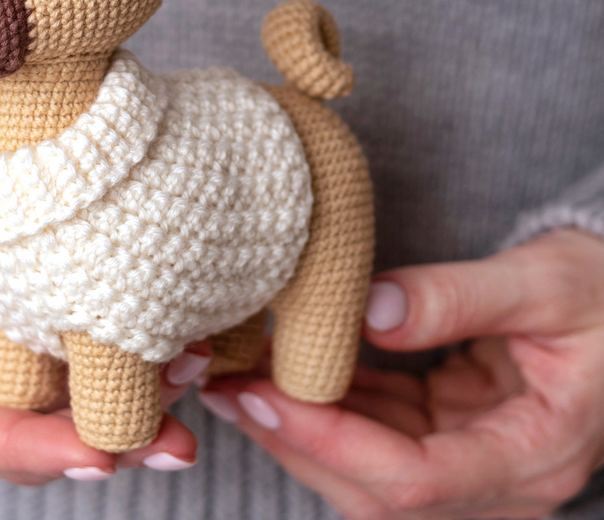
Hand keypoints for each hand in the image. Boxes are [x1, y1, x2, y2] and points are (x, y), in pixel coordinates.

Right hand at [0, 142, 201, 484]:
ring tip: (192, 379)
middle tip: (172, 437)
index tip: (90, 452)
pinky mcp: (12, 343)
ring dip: (124, 412)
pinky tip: (178, 350)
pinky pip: (67, 369)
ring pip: (50, 415)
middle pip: (11, 441)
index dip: (17, 447)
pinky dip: (122, 367)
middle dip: (91, 443)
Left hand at [198, 227, 603, 517]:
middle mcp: (501, 480)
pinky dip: (327, 408)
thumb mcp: (548, 281)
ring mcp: (474, 464)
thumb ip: (462, 296)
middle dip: (294, 442)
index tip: (262, 397)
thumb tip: (373, 310)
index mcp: (534, 454)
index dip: (330, 445)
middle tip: (224, 387)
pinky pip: (377, 436)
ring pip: (367, 471)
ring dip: (299, 429)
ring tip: (234, 376)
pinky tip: (281, 371)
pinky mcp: (451, 438)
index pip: (415, 478)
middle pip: (377, 490)